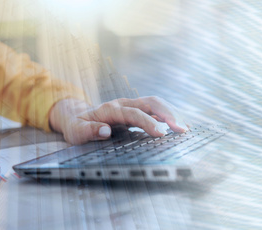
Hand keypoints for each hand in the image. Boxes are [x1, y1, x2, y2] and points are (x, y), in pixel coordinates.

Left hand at [49, 96, 189, 144]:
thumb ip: (88, 131)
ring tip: (186, 128)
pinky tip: (182, 125)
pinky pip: (157, 109)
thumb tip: (105, 131)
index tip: (161, 133)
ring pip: (157, 104)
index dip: (148, 122)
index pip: (133, 113)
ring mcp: (132, 105)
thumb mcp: (76, 131)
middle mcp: (124, 104)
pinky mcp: (138, 110)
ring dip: (173, 113)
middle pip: (151, 102)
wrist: (76, 115)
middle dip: (168, 114)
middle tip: (181, 129)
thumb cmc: (77, 126)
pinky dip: (171, 116)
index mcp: (110, 109)